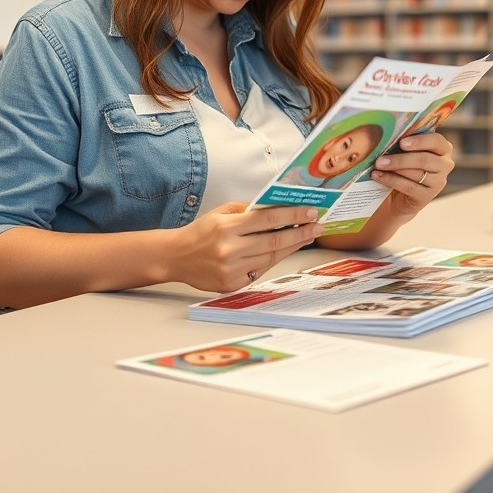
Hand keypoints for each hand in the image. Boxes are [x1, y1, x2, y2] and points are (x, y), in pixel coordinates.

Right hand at [171, 203, 322, 292]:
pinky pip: (260, 271)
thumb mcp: (222, 213)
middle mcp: (229, 250)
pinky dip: (272, 260)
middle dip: (300, 233)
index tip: (311, 212)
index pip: (268, 219)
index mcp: (226, 227)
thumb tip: (280, 208)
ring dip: (291, 246)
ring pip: (271, 258)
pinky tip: (283, 251)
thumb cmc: (201, 232)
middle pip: (274, 241)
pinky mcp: (232, 284)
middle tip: (317, 226)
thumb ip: (249, 211)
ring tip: (305, 237)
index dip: (293, 215)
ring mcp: (231, 270)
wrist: (176, 257)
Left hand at [368, 131, 454, 216]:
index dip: (420, 141)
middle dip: (401, 159)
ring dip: (394, 169)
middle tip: (381, 159)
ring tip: (377, 166)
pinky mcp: (428, 196)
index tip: (401, 142)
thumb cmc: (401, 164)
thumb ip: (403, 141)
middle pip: (424, 160)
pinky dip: (392, 180)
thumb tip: (387, 133)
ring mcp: (438, 182)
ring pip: (416, 174)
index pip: (436, 141)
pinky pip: (409, 187)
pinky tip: (378, 176)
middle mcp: (445, 164)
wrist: (396, 193)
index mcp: (442, 148)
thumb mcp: (404, 150)